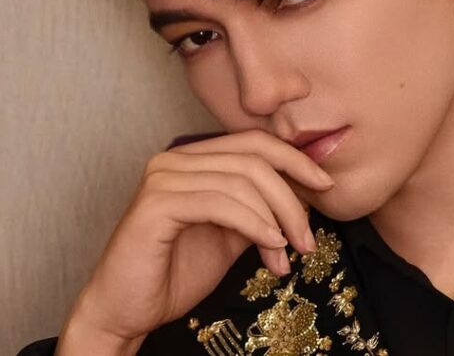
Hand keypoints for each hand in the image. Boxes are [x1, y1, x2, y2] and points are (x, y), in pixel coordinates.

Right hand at [56, 129, 333, 352]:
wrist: (128, 311)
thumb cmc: (175, 274)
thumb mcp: (233, 234)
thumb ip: (261, 208)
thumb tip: (305, 193)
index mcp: (194, 158)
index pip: (255, 143)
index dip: (295, 160)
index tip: (325, 187)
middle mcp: (175, 159)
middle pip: (254, 159)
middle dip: (291, 197)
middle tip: (308, 237)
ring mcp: (163, 177)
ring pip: (242, 181)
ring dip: (276, 218)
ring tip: (288, 252)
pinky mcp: (155, 203)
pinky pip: (221, 203)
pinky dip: (254, 224)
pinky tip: (270, 245)